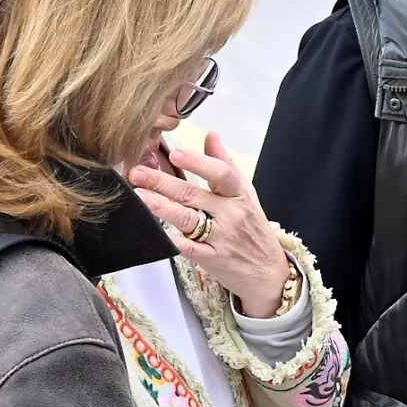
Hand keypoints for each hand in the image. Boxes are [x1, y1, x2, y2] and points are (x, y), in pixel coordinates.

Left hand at [129, 130, 294, 314]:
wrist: (268, 270)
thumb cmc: (252, 228)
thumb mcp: (245, 193)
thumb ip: (226, 163)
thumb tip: (211, 135)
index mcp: (239, 194)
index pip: (221, 174)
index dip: (198, 162)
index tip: (176, 153)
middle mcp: (231, 214)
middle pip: (194, 195)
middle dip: (163, 182)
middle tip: (138, 172)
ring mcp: (221, 238)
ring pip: (188, 220)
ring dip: (162, 207)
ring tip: (140, 195)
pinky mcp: (212, 259)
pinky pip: (191, 249)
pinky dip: (176, 241)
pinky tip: (159, 232)